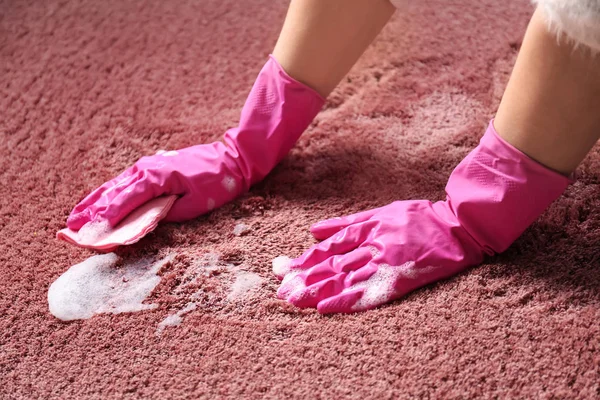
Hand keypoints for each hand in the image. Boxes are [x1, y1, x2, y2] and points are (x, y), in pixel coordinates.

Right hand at [66, 55, 323, 230]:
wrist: (234, 158)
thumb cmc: (219, 183)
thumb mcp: (196, 205)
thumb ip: (167, 215)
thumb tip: (141, 225)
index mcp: (156, 178)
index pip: (123, 203)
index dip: (104, 221)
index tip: (85, 236)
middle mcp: (146, 169)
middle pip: (112, 194)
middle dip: (90, 214)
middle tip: (68, 231)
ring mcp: (148, 166)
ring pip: (114, 187)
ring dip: (93, 203)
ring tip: (74, 218)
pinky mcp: (153, 167)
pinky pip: (124, 183)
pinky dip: (108, 194)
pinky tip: (98, 201)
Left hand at [273, 121, 569, 313]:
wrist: (456, 227)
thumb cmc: (417, 217)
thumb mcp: (380, 211)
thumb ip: (347, 222)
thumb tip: (314, 230)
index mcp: (366, 228)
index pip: (328, 247)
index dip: (304, 259)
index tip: (283, 269)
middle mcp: (371, 245)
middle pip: (331, 265)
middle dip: (304, 278)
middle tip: (281, 291)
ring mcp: (384, 262)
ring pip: (344, 279)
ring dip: (317, 291)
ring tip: (295, 301)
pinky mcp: (399, 278)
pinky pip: (369, 292)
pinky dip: (346, 301)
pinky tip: (326, 309)